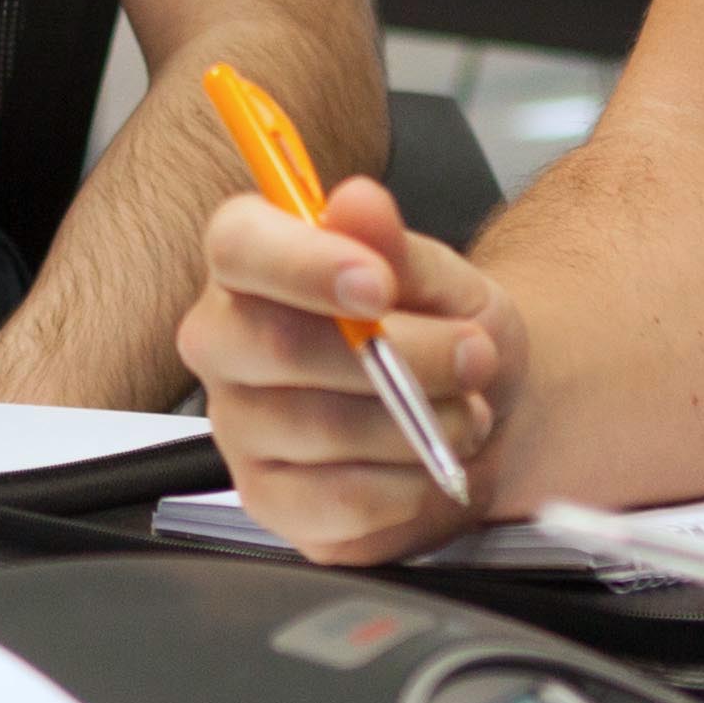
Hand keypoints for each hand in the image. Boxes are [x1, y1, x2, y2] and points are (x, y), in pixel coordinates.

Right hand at [175, 173, 505, 559]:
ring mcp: (239, 425)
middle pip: (275, 344)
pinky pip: (339, 500)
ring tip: (464, 411)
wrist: (477, 410)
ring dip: (419, 422)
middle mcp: (226, 341)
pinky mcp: (271, 500)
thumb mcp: (442, 279)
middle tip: (473, 354)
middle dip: (400, 354)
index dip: (303, 264)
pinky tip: (429, 460)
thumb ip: (395, 247)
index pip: (239, 246)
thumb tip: (357, 202)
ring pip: (319, 427)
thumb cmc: (443, 331)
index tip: (378, 285)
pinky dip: (410, 483)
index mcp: (254, 262)